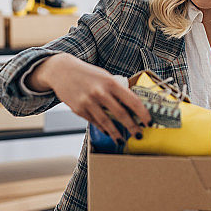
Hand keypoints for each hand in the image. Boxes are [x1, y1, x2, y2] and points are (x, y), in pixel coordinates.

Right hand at [28, 53, 150, 142]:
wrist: (62, 71)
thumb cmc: (87, 74)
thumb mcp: (104, 77)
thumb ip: (116, 90)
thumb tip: (130, 106)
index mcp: (110, 82)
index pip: (132, 101)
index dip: (142, 113)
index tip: (148, 122)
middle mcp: (100, 93)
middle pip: (121, 114)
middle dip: (132, 127)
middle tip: (139, 135)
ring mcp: (88, 102)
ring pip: (107, 122)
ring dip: (116, 133)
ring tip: (122, 139)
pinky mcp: (79, 110)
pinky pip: (94, 122)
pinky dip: (103, 128)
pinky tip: (108, 132)